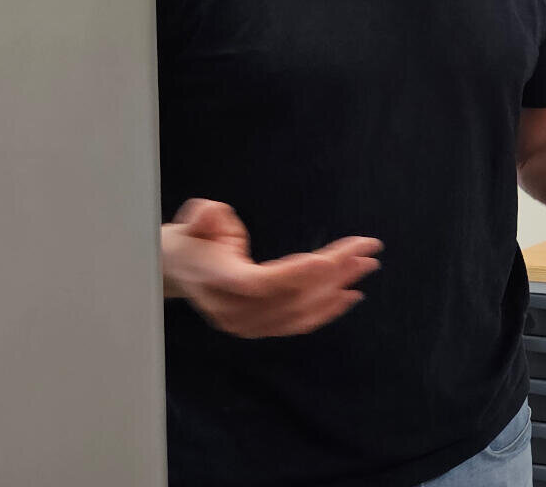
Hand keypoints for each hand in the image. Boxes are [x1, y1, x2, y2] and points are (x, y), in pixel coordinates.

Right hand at [160, 198, 381, 337]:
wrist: (179, 270)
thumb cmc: (193, 240)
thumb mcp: (194, 221)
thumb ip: (204, 216)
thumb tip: (209, 215)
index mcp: (218, 281)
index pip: (262, 283)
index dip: (298, 273)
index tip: (330, 257)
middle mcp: (233, 310)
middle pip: (291, 296)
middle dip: (333, 273)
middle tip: (366, 252)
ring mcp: (245, 324)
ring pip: (299, 312)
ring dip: (337, 290)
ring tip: (366, 267)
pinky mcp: (258, 329)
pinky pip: (297, 324)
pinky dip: (326, 311)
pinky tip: (350, 296)